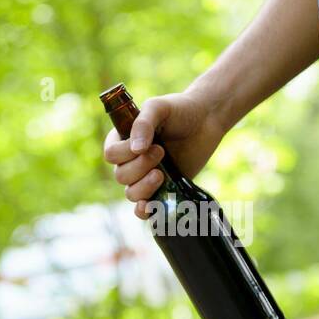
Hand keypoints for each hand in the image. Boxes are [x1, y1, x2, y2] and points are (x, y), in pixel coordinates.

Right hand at [102, 89, 228, 218]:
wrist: (207, 120)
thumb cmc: (180, 109)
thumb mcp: (159, 108)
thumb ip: (144, 124)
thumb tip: (136, 149)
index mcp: (124, 139)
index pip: (111, 155)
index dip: (126, 154)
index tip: (149, 144)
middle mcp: (131, 160)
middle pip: (121, 176)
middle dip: (140, 168)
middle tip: (162, 152)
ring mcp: (146, 176)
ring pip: (131, 194)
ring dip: (144, 188)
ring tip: (162, 175)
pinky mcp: (163, 189)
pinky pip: (144, 209)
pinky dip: (144, 211)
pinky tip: (150, 206)